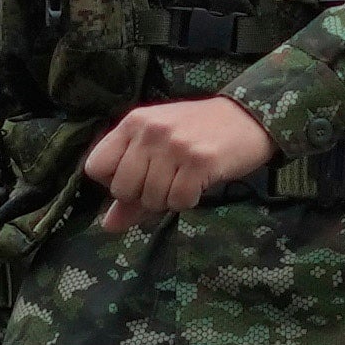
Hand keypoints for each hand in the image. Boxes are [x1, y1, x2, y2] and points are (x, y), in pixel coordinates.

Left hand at [89, 94, 276, 225]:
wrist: (248, 118)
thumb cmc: (198, 133)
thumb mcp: (158, 150)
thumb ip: (130, 187)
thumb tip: (108, 226)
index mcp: (133, 123)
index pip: (96, 167)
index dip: (114, 182)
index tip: (138, 176)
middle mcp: (150, 131)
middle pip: (122, 189)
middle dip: (143, 196)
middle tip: (167, 180)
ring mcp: (175, 145)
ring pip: (151, 199)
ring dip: (169, 199)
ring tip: (185, 178)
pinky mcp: (200, 161)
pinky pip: (179, 201)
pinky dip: (189, 200)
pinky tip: (199, 183)